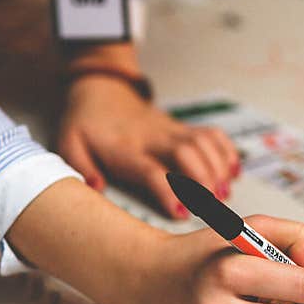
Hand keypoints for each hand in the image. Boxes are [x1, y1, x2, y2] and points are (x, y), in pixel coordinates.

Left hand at [58, 75, 239, 217]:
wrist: (102, 91)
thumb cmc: (87, 126)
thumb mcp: (70, 144)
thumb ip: (80, 167)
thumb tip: (96, 187)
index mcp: (125, 148)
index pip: (151, 169)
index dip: (168, 191)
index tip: (181, 212)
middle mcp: (153, 137)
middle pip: (186, 153)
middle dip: (204, 180)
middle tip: (213, 205)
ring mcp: (172, 130)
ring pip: (204, 142)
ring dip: (219, 168)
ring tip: (224, 193)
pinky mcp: (184, 127)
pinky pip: (213, 134)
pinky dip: (228, 152)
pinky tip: (233, 172)